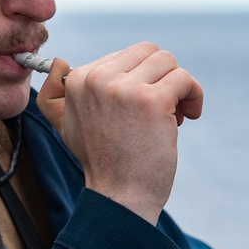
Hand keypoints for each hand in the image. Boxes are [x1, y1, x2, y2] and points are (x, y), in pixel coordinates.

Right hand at [36, 43, 203, 224]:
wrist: (119, 196)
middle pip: (148, 53)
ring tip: (175, 114)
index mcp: (78, 79)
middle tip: (160, 109)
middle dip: (160, 77)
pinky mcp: (152, 101)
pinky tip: (188, 117)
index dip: (140, 79)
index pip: (125, 55)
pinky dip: (193, 95)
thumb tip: (59, 60)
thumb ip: (55, 94)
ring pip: (168, 61)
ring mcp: (125, 89)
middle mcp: (98, 79)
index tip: (139, 108)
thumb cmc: (100, 161)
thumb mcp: (65, 125)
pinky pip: (184, 79)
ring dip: (178, 86)